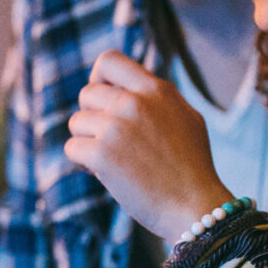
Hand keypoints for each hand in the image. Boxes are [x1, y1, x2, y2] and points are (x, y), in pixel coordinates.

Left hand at [64, 50, 235, 234]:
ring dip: (87, 141)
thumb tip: (130, 87)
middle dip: (93, 117)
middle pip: (87, 94)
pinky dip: (82, 163)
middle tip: (109, 141)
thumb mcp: (186, 118)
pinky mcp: (101, 154)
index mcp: (155, 90)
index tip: (103, 99)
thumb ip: (157, 98)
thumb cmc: (193, 168)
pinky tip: (104, 174)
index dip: (98, 78)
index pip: (109, 60)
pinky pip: (72, 148)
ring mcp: (116, 127)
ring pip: (77, 122)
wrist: (195, 206)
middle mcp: (134, 102)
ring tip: (111, 160)